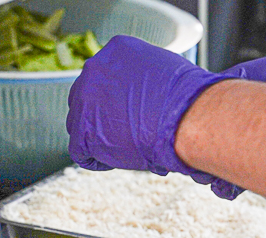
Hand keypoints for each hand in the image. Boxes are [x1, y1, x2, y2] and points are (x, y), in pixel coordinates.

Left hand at [66, 35, 230, 184]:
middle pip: (86, 97)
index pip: (104, 75)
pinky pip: (79, 150)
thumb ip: (143, 79)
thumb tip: (142, 98)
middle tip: (121, 131)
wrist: (185, 118)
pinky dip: (97, 159)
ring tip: (124, 146)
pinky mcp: (81, 130)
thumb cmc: (186, 100)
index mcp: (116, 49)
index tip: (128, 111)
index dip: (114, 98)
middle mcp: (95, 68)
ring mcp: (84, 99)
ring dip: (98, 137)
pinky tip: (117, 160)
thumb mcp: (165, 72)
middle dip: (101, 116)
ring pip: (79, 123)